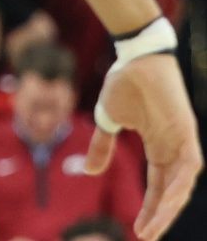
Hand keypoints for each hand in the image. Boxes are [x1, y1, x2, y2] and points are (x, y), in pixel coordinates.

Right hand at [89, 53, 203, 240]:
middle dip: (160, 215)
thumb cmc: (123, 83)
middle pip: (171, 190)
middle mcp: (175, 148)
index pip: (158, 186)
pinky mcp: (187, 131)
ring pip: (182, 183)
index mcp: (159, 146)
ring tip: (154, 227)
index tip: (139, 230)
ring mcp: (183, 140)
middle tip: (146, 237)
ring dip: (169, 207)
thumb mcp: (108, 120)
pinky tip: (169, 201)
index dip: (150, 208)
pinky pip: (189, 165)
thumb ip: (103, 146)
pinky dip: (179, 184)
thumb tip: (91, 172)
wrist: (134, 57)